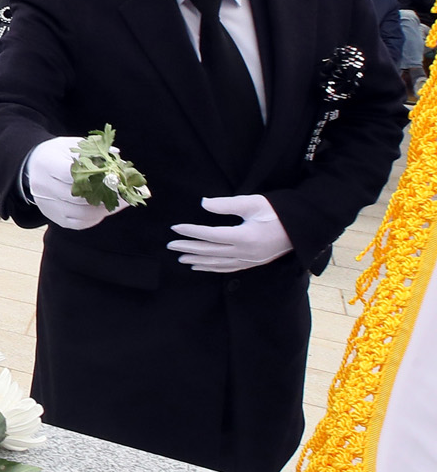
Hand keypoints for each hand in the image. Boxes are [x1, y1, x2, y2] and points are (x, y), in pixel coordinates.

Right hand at [23, 136, 119, 229]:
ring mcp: (47, 204)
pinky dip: (94, 218)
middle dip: (105, 196)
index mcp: (47, 164)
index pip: (73, 175)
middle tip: (124, 193)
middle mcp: (43, 186)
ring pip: (81, 214)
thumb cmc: (57, 154)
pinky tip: (104, 209)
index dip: (98, 178)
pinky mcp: (53, 216)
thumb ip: (94, 151)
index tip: (117, 178)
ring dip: (103, 209)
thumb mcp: (72, 145)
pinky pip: (78, 223)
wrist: (33, 166)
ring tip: (119, 202)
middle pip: (79, 197)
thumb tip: (119, 160)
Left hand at [168, 194, 292, 272]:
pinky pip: (229, 268)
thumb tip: (203, 203)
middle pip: (210, 252)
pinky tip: (203, 267)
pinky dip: (213, 268)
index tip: (174, 228)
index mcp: (244, 237)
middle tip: (170, 245)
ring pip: (218, 263)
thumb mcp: (252, 203)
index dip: (190, 232)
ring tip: (181, 259)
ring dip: (198, 261)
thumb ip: (226, 204)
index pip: (210, 236)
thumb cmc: (277, 211)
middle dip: (189, 248)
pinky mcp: (254, 262)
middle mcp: (245, 252)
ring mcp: (250, 259)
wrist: (302, 227)